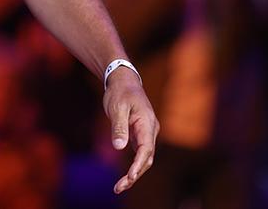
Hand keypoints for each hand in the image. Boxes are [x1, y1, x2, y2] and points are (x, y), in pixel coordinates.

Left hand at [103, 67, 158, 193]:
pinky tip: (124, 177)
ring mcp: (147, 133)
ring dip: (134, 173)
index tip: (130, 177)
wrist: (123, 80)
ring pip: (144, 158)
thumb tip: (119, 147)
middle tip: (119, 187)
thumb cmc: (120, 92)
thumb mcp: (116, 108)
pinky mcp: (140, 135)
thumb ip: (118, 127)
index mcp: (147, 123)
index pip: (146, 149)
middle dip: (135, 175)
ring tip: (119, 187)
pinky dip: (133, 166)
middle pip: (147, 158)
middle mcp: (151, 130)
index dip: (138, 165)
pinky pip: (140, 154)